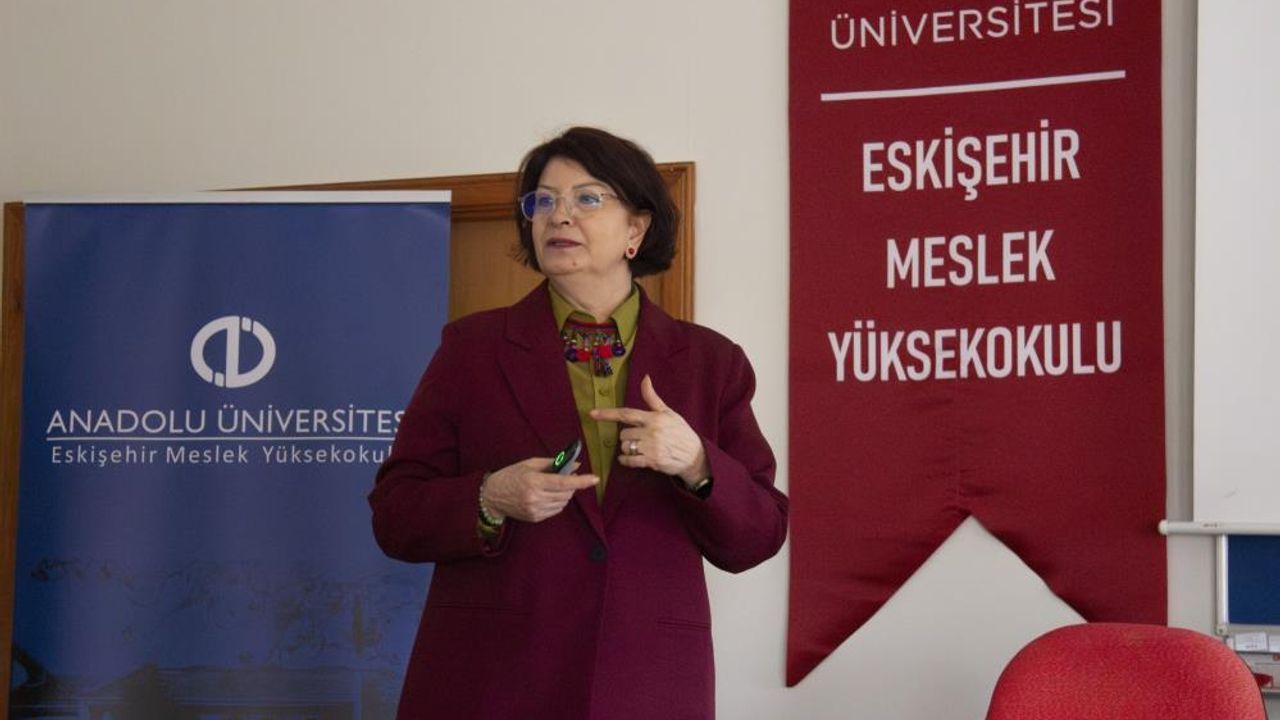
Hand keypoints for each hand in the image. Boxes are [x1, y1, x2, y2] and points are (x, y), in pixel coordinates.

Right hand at [481, 457, 598, 522]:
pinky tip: (549, 495)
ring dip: (565, 494)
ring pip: (562, 503)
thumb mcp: (529, 464)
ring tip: (556, 485)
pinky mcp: (535, 518)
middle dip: (572, 485)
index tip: (595, 478)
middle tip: (569, 476)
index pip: (563, 483)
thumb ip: (553, 463)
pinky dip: (558, 502)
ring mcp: (535, 510)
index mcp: (533, 481)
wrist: (492, 496)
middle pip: (565, 494)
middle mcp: (535, 498)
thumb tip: (575, 465)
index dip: (581, 481)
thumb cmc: (511, 475)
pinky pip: (555, 510)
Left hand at [590, 375, 708, 487]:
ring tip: (640, 448)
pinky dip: (626, 460)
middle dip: (626, 436)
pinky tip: (630, 459)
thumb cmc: (680, 431)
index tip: (592, 414)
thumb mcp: (668, 412)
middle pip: (623, 434)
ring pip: (625, 447)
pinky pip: (629, 461)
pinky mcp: (652, 461)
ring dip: (628, 448)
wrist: (695, 455)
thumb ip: (652, 398)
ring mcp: (651, 447)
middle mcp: (651, 431)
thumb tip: (645, 378)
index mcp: (654, 417)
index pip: (626, 414)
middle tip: (639, 438)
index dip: (608, 414)